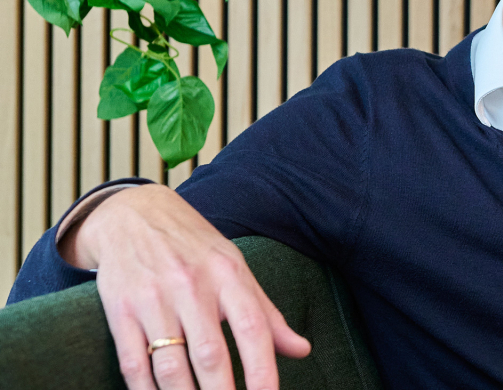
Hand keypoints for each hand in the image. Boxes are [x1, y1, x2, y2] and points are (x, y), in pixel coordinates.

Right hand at [62, 184, 310, 389]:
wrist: (134, 214)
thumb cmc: (195, 248)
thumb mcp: (235, 268)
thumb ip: (266, 313)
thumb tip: (302, 350)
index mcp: (228, 274)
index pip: (253, 327)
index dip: (263, 369)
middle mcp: (192, 285)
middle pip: (211, 354)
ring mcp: (153, 298)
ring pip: (170, 365)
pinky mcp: (120, 310)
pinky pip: (133, 363)